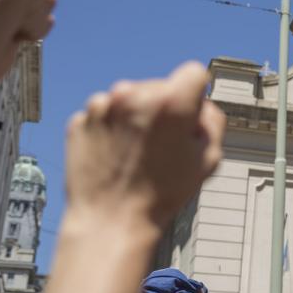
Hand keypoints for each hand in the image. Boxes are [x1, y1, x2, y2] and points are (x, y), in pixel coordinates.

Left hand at [64, 62, 225, 228]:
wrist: (111, 220)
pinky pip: (105, 115)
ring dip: (135, 117)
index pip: (194, 73)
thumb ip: (213, 119)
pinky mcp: (80, 120)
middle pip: (158, 87)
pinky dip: (112, 130)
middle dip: (163, 108)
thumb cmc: (164, 192)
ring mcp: (101, 106)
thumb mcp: (210, 157)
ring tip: (137, 153)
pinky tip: (117, 156)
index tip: (190, 114)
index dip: (197, 94)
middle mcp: (133, 94)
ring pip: (129, 100)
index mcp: (170, 102)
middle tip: (163, 145)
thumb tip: (200, 102)